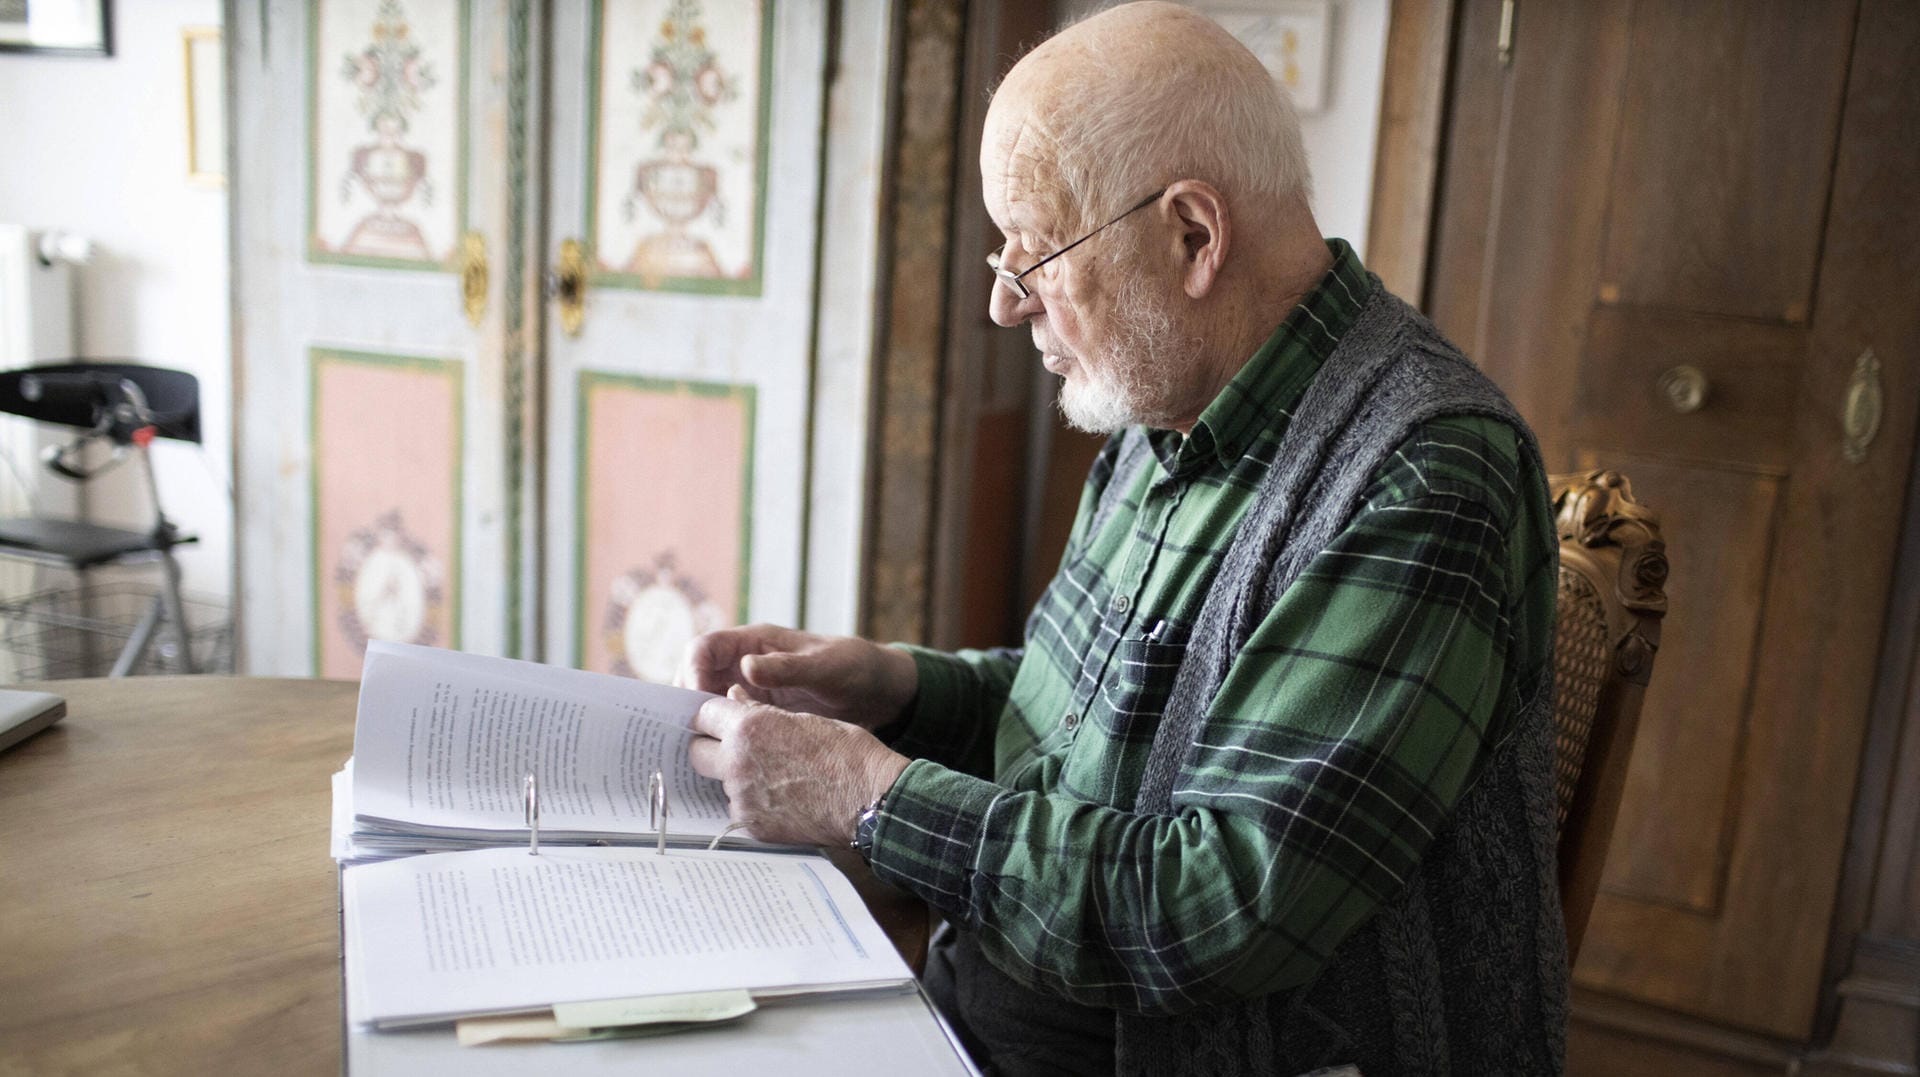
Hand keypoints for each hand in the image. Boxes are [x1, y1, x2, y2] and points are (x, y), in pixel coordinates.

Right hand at [677, 623, 918, 731]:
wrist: (877, 692)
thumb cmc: (853, 668)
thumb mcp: (824, 666)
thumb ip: (788, 668)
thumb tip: (746, 666)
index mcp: (755, 642)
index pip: (704, 648)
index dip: (692, 671)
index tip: (696, 702)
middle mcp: (744, 664)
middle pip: (695, 677)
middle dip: (686, 702)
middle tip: (690, 733)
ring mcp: (748, 690)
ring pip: (706, 704)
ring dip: (698, 724)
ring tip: (700, 750)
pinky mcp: (757, 715)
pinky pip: (726, 724)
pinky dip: (719, 739)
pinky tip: (723, 761)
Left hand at [687, 687, 910, 846]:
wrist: (870, 799)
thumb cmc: (845, 752)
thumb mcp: (803, 718)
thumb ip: (759, 710)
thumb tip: (734, 697)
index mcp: (748, 728)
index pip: (703, 715)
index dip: (710, 715)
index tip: (717, 719)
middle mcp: (737, 763)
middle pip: (697, 752)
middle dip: (710, 746)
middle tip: (732, 746)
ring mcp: (742, 799)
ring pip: (719, 782)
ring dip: (733, 775)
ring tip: (771, 773)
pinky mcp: (752, 825)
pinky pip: (738, 808)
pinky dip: (751, 801)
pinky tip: (780, 796)